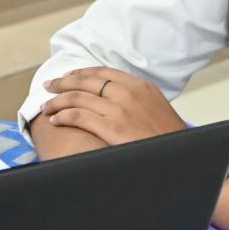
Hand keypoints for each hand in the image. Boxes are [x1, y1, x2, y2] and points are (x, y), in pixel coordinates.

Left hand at [39, 68, 184, 146]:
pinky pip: (79, 117)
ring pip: (78, 98)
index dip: (82, 73)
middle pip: (87, 82)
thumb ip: (137, 100)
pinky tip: (55, 119)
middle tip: (49, 86)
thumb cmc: (170, 138)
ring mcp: (120, 110)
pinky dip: (63, 116)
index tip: (68, 75)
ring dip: (58, 101)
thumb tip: (117, 100)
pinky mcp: (113, 128)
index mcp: (141, 86)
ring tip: (46, 105)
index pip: (104, 73)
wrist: (182, 157)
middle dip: (63, 83)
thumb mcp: (157, 109)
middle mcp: (129, 93)